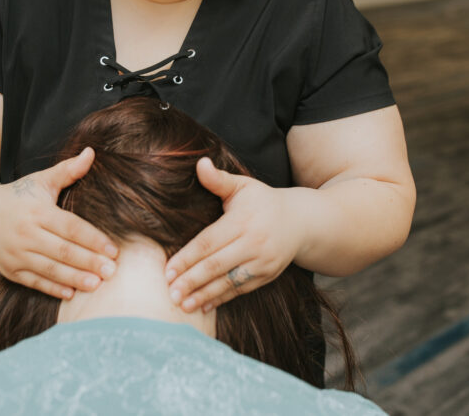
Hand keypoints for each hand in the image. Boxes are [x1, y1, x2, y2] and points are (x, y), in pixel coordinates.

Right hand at [0, 148, 119, 299]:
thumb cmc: (16, 196)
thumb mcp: (40, 181)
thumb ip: (67, 171)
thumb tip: (92, 152)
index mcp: (37, 211)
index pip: (70, 227)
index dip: (93, 239)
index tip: (114, 250)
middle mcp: (26, 233)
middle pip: (63, 251)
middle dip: (89, 262)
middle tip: (113, 271)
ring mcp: (16, 254)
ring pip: (50, 269)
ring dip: (75, 278)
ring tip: (97, 284)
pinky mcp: (10, 270)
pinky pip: (34, 281)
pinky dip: (52, 288)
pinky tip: (71, 293)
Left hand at [164, 157, 303, 312]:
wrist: (301, 222)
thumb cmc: (263, 201)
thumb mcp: (243, 186)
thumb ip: (219, 180)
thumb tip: (199, 162)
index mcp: (242, 221)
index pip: (209, 242)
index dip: (187, 257)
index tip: (167, 270)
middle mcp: (253, 243)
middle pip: (216, 265)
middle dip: (191, 280)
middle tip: (170, 293)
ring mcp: (262, 262)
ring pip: (228, 282)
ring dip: (204, 295)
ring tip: (182, 305)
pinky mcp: (267, 276)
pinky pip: (240, 290)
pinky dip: (221, 299)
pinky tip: (203, 306)